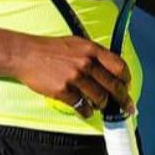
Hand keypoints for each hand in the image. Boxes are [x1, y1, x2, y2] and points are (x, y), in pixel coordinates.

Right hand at [13, 34, 133, 118]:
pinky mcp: (63, 91)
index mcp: (92, 50)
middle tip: (125, 106)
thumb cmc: (50, 49)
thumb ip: (94, 54)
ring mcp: (75, 77)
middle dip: (122, 99)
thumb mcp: (77, 43)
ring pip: (99, 99)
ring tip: (99, 105)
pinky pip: (82, 107)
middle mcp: (86, 63)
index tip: (127, 87)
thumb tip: (110, 70)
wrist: (26, 54)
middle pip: (113, 86)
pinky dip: (86, 111)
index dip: (126, 80)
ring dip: (102, 105)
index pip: (119, 67)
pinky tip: (85, 110)